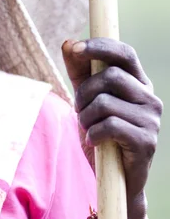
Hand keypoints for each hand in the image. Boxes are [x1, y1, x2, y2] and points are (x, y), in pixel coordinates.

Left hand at [62, 38, 162, 218]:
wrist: (114, 176)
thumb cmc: (100, 129)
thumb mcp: (85, 95)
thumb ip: (78, 69)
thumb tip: (68, 42)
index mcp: (138, 81)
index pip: (125, 52)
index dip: (100, 46)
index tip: (75, 48)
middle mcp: (149, 96)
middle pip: (111, 76)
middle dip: (84, 92)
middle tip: (78, 108)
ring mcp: (151, 119)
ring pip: (106, 102)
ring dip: (86, 116)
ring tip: (88, 127)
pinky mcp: (147, 142)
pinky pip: (110, 126)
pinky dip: (94, 133)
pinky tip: (94, 141)